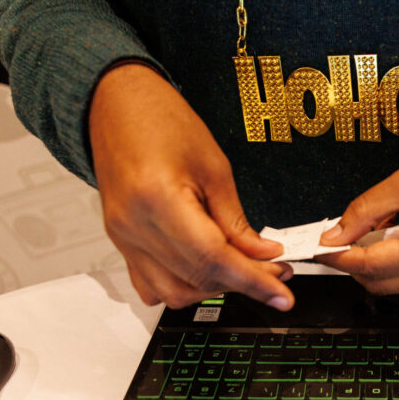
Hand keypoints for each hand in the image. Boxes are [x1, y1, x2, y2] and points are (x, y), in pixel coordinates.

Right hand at [88, 62, 293, 309]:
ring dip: (213, 288)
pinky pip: (151, 284)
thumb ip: (237, 221)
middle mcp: (133, 226)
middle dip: (242, 282)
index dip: (253, 281)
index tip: (282, 294)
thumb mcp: (214, 167)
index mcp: (157, 200)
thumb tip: (264, 256)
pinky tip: (206, 270)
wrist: (116, 104)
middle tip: (275, 271)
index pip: (213, 259)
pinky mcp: (122, 242)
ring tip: (242, 268)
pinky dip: (183, 286)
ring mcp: (123, 238)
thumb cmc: (161, 121)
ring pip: (173, 292)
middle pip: (197, 278)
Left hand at [316, 114, 398, 293]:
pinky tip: (398, 231)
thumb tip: (334, 236)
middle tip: (341, 234)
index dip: (339, 257)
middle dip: (356, 262)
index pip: (372, 265)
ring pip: (397, 283)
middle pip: (381, 283)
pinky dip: (397, 259)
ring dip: (377, 261)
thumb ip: (364, 212)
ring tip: (379, 224)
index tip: (318, 247)